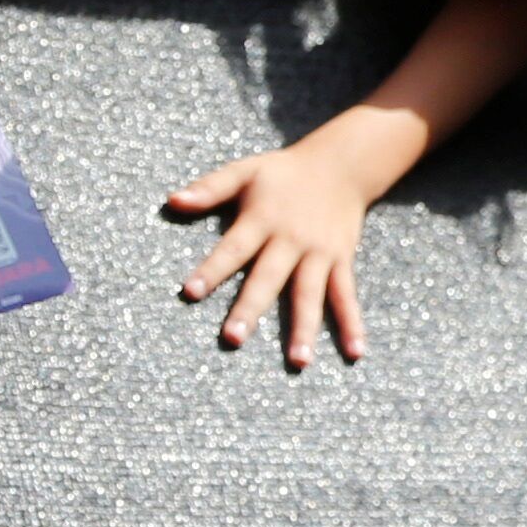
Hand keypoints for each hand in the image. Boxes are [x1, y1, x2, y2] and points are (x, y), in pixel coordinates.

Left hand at [165, 134, 383, 369]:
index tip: (191, 292)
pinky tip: (355, 352)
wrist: (342, 165)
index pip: (233, 247)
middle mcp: (291, 240)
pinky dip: (352, 323)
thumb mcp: (245, 171)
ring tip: (299, 361)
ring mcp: (318, 254)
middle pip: (268, 278)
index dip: (212, 268)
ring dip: (305, 328)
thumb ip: (210, 188)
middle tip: (233, 338)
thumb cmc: (284, 173)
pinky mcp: (341, 261)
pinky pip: (346, 296)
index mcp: (263, 218)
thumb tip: (172, 201)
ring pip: (310, 294)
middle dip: (250, 308)